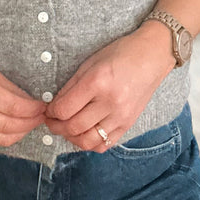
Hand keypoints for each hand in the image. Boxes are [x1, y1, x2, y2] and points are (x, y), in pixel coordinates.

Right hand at [0, 54, 46, 147]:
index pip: (12, 105)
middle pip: (7, 124)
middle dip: (29, 123)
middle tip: (41, 118)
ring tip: (30, 125)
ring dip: (20, 133)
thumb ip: (10, 89)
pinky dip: (6, 138)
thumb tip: (32, 103)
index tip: (43, 107)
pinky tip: (15, 131)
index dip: (31, 110)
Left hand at [44, 25, 172, 151]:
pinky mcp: (128, 124)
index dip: (51, 112)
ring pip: (87, 141)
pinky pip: (104, 144)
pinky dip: (89, 143)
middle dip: (56, 126)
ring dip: (71, 138)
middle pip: (74, 127)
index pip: (65, 109)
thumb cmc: (120, 54)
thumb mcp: (90, 63)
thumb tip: (54, 106)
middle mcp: (110, 102)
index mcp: (98, 82)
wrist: (151, 57)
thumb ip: (71, 86)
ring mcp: (121, 116)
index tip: (47, 110)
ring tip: (65, 129)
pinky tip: (83, 134)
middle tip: (51, 121)